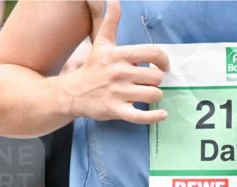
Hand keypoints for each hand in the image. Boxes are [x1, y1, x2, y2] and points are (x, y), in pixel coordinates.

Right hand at [59, 0, 168, 123]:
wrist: (72, 93)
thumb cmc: (92, 68)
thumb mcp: (101, 43)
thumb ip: (111, 20)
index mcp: (119, 55)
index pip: (153, 53)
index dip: (164, 60)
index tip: (163, 66)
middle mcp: (120, 73)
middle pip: (155, 77)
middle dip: (156, 80)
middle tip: (148, 82)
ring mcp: (118, 93)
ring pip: (152, 95)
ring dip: (154, 96)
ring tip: (146, 95)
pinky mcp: (115, 110)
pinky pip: (141, 116)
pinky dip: (154, 116)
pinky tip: (162, 114)